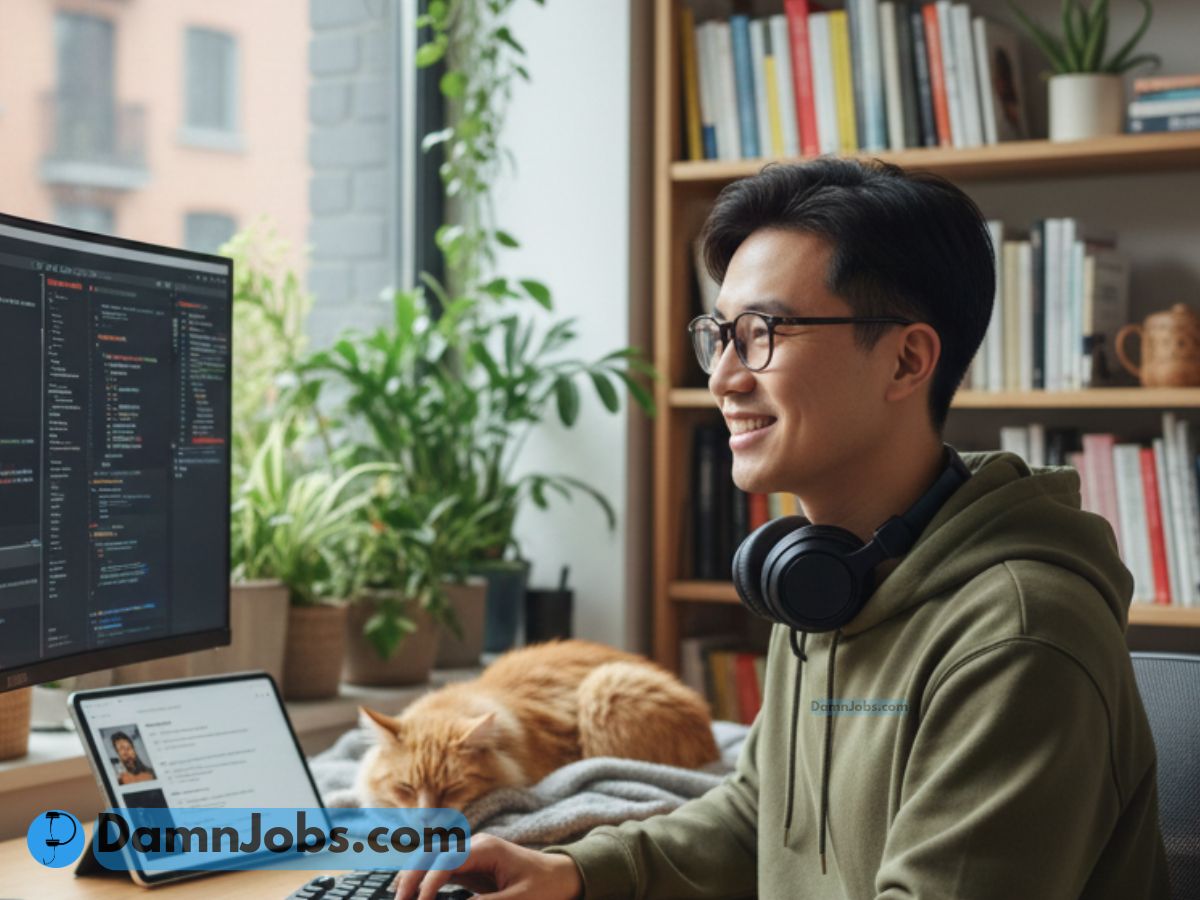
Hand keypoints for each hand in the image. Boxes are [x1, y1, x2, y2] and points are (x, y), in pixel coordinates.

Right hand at [394, 833, 583, 899]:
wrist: (563, 876)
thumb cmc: (546, 886)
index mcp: (486, 848)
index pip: (446, 859)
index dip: (429, 882)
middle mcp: (474, 846)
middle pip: (431, 852)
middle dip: (410, 874)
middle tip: (398, 899)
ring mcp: (471, 855)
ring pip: (431, 859)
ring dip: (413, 876)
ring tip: (400, 897)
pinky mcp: (471, 867)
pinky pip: (441, 870)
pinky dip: (425, 881)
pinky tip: (415, 895)